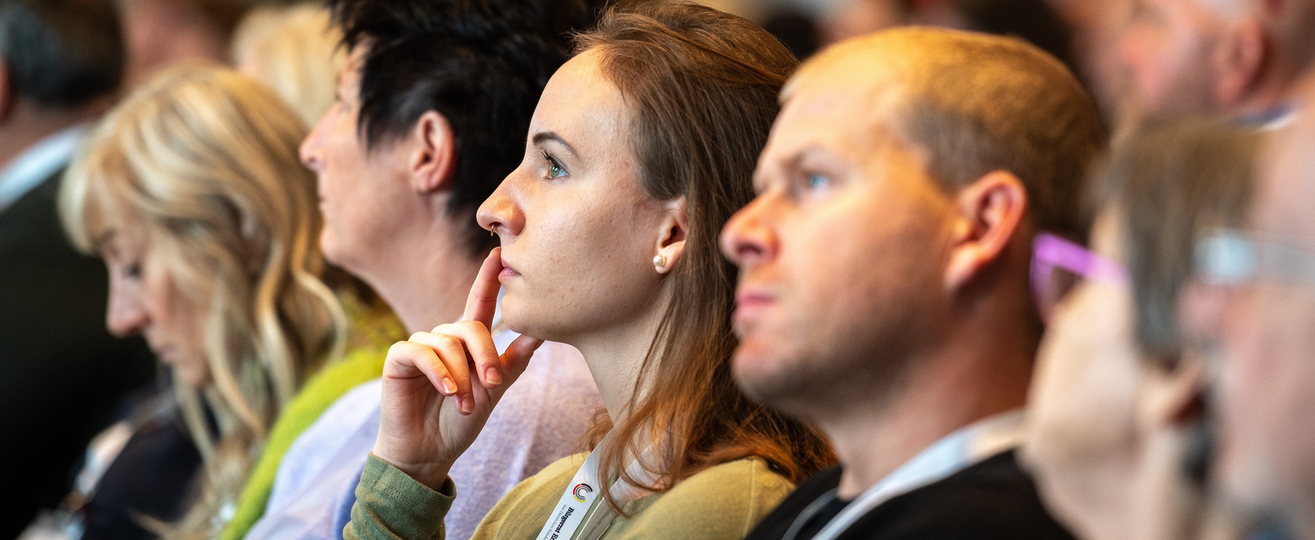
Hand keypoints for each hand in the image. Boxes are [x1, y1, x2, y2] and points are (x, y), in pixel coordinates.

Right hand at [371, 248, 543, 488]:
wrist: (428, 452)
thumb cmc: (459, 422)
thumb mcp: (494, 390)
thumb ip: (513, 360)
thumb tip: (542, 331)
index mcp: (466, 342)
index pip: (479, 302)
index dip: (488, 278)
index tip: (500, 253)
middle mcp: (442, 338)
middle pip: (470, 327)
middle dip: (485, 355)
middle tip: (491, 384)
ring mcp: (420, 346)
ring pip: (448, 342)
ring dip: (461, 376)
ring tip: (462, 403)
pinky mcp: (398, 358)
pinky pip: (422, 352)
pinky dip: (438, 371)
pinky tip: (447, 391)